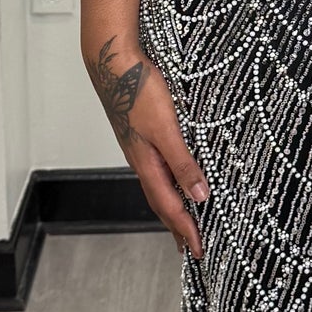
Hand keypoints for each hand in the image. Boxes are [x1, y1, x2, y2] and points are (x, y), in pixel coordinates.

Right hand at [87, 34, 209, 257]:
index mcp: (147, 164)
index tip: (199, 252)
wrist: (112, 60)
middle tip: (189, 248)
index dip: (186, 230)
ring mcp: (139, 147)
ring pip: (157, 186)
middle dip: (176, 226)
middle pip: (160, 202)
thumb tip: (200, 197)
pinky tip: (172, 178)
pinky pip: (156, 169)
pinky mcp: (141, 133)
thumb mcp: (166, 128)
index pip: (170, 207)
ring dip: (171, 207)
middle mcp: (141, 160)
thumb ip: (182, 162)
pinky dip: (167, 183)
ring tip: (181, 221)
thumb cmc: (138, 90)